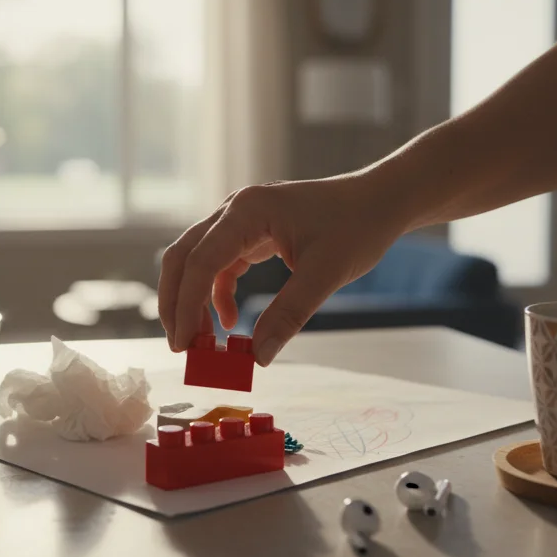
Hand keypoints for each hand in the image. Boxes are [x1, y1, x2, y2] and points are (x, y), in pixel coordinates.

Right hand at [157, 172, 401, 365]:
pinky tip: (227, 320)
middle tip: (181, 347)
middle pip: (184, 257)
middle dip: (176, 303)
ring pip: (196, 261)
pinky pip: (219, 264)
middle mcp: (235, 209)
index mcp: (247, 211)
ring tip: (202, 341)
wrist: (379, 200)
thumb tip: (256, 357)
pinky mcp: (250, 231)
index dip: (186, 305)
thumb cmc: (357, 227)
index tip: (184, 345)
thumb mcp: (325, 275)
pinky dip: (216, 293)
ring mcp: (240, 219)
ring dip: (192, 300)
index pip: (200, 261)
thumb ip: (288, 315)